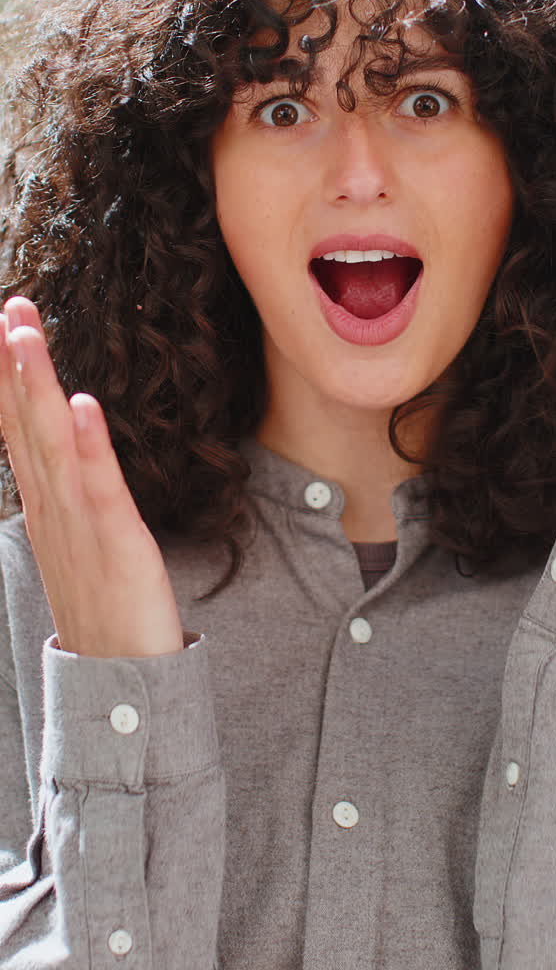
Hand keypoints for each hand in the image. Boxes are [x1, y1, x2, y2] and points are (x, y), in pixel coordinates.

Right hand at [0, 297, 184, 655]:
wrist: (119, 674)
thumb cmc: (102, 599)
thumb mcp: (73, 532)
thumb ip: (66, 483)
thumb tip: (62, 436)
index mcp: (44, 498)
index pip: (18, 423)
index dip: (8, 372)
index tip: (3, 319)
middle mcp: (52, 504)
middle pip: (26, 422)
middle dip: (14, 363)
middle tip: (9, 306)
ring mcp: (79, 522)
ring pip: (51, 444)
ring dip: (37, 387)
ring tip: (26, 335)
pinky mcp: (116, 541)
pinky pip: (100, 487)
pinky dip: (88, 445)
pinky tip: (82, 405)